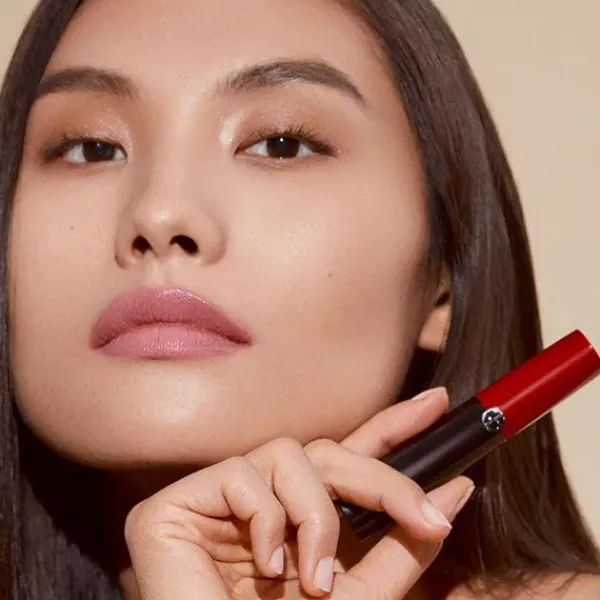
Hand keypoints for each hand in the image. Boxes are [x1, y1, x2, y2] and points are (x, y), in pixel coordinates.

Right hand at [124, 387, 473, 599]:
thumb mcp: (358, 596)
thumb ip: (402, 548)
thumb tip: (456, 490)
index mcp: (292, 522)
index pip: (343, 461)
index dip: (390, 429)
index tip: (437, 405)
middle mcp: (255, 502)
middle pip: (326, 453)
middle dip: (381, 479)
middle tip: (424, 514)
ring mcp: (214, 499)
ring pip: (290, 455)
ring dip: (317, 515)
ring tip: (317, 579)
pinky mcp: (174, 502)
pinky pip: (240, 475)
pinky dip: (267, 520)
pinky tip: (266, 567)